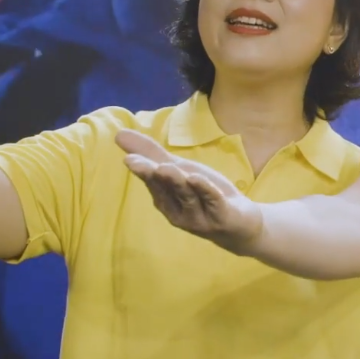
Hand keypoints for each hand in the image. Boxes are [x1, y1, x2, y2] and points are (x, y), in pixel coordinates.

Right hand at [116, 129, 263, 254]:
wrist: (240, 224)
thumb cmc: (204, 194)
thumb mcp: (180, 170)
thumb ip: (152, 155)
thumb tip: (118, 134)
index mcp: (165, 200)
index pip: (153, 183)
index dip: (142, 170)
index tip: (128, 159)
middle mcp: (178, 212)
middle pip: (166, 190)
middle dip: (153, 176)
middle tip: (138, 163)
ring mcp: (199, 217)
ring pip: (187, 196)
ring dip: (177, 181)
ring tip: (165, 167)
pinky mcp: (221, 217)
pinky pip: (212, 201)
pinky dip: (204, 190)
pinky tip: (196, 178)